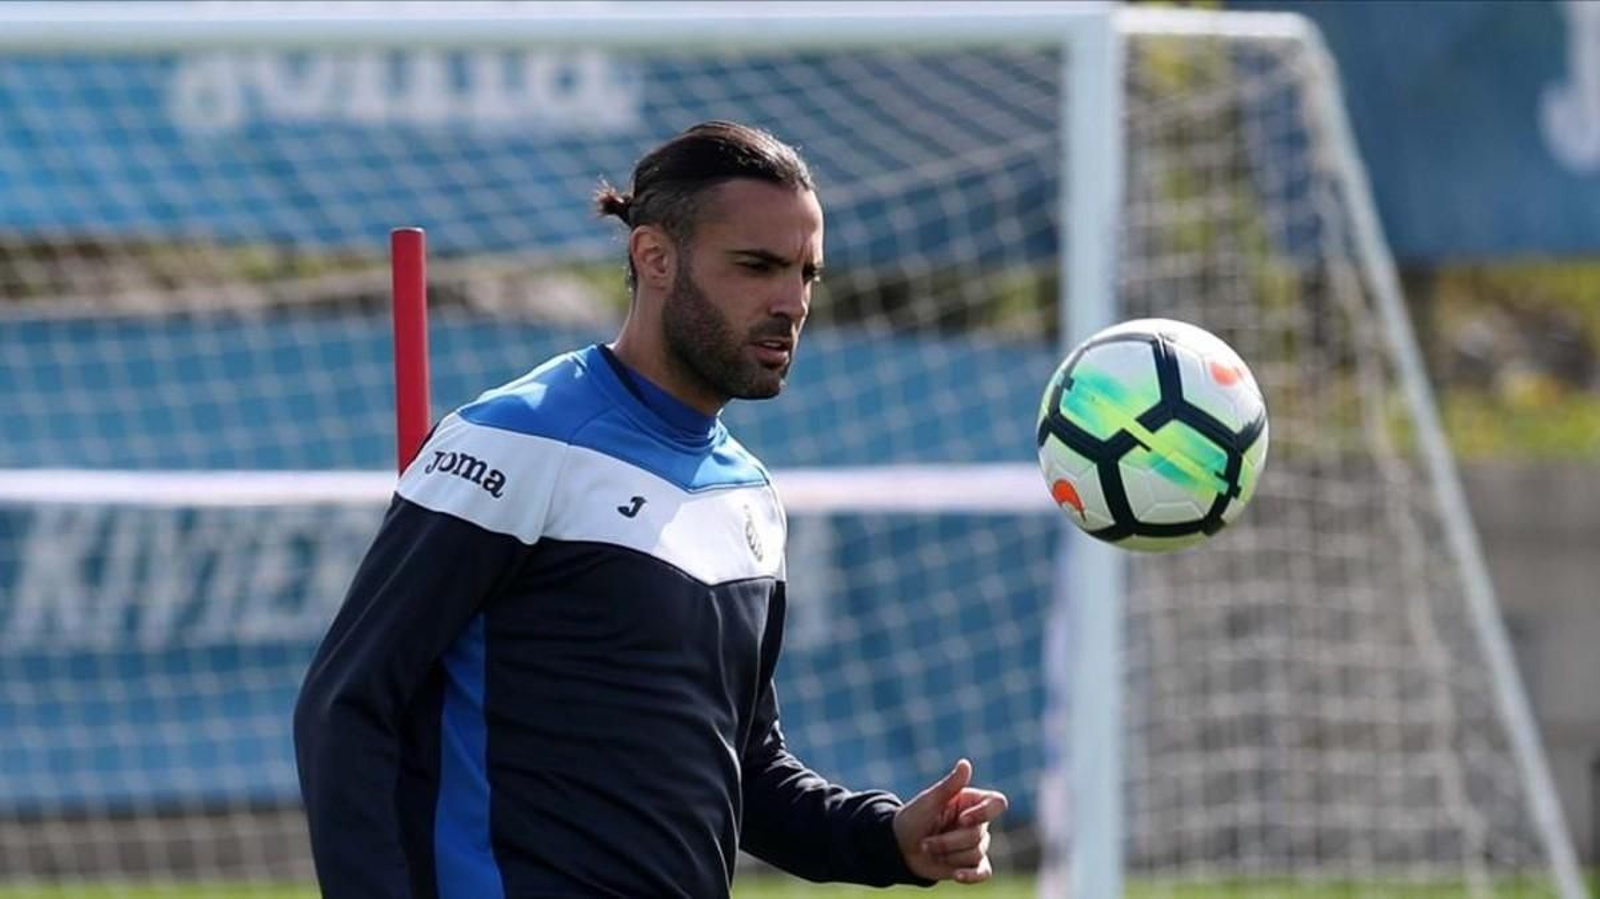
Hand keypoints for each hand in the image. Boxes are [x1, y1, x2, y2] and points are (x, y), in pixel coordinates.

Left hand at [892, 758, 1009, 884]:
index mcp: (972, 802)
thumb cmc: (914, 818)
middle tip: (926, 841)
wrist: (900, 847)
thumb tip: (965, 763)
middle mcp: (978, 823)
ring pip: (975, 854)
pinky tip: (957, 875)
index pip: (997, 804)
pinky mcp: (971, 865)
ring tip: (928, 849)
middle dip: (948, 841)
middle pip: (979, 835)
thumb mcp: (929, 800)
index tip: (961, 819)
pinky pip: (982, 872)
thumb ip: (950, 785)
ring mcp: (975, 845)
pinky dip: (971, 875)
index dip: (983, 813)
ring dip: (947, 854)